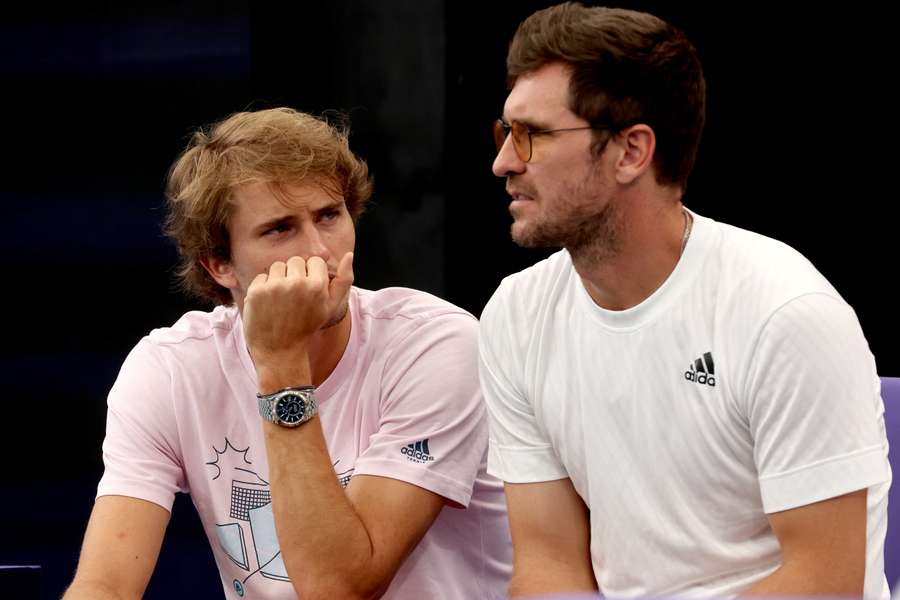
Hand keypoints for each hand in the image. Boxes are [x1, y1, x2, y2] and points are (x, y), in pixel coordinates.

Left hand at [243, 252, 353, 378]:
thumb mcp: (331, 307)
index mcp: (317, 286)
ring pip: (278, 266)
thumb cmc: (307, 327)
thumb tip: (349, 254)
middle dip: (295, 274)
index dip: (312, 275)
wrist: (279, 351)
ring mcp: (275, 287)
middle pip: (296, 260)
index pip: (315, 261)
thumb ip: (344, 281)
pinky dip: (263, 287)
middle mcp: (297, 283)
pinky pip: (262, 276)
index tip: (308, 292)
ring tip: (281, 300)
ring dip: (279, 279)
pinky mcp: (256, 291)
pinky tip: (268, 304)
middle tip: (294, 297)